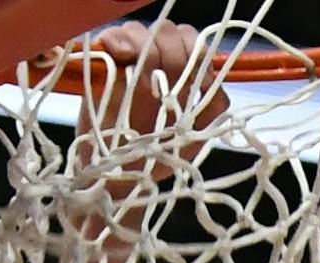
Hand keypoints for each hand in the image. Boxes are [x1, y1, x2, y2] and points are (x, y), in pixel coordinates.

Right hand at [84, 21, 230, 146]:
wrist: (127, 176)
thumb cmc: (161, 155)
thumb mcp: (196, 135)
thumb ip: (213, 107)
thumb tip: (216, 83)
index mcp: (180, 73)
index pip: (191, 42)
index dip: (196, 52)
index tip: (198, 78)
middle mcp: (156, 62)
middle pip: (166, 32)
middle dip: (172, 53)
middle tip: (167, 82)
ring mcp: (128, 62)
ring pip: (138, 30)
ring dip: (144, 45)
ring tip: (141, 73)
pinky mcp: (104, 67)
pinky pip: (109, 38)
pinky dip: (116, 40)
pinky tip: (121, 54)